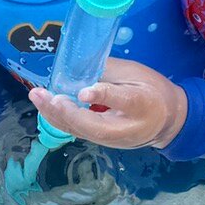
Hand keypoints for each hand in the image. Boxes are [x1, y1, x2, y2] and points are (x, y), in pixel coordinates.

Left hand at [29, 58, 187, 149]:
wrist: (168, 122)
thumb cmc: (154, 91)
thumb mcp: (139, 74)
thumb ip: (111, 72)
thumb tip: (80, 64)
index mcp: (142, 105)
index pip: (122, 101)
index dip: (103, 96)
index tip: (83, 92)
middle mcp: (124, 127)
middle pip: (92, 124)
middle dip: (65, 111)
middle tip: (43, 94)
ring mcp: (111, 139)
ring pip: (80, 130)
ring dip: (54, 115)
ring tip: (37, 96)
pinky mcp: (101, 140)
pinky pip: (77, 130)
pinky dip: (58, 118)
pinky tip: (45, 104)